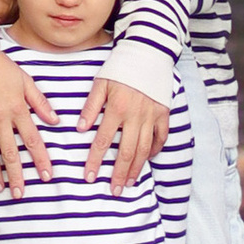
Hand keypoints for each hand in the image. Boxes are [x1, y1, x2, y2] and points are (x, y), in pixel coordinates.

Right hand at [0, 44, 55, 196]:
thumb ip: (40, 103)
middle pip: (9, 153)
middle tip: (20, 193)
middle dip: (16, 175)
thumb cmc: (0, 67)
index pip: (32, 140)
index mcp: (17, 109)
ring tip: (0, 188)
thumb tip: (55, 120)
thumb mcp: (25, 80)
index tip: (46, 175)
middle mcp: (0, 118)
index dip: (40, 159)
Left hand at [84, 78, 169, 194]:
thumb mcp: (101, 82)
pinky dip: (155, 150)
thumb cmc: (121, 67)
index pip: (103, 141)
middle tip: (114, 191)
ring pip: (144, 149)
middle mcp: (136, 116)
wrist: (148, 52)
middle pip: (127, 152)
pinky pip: (161, 137)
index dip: (95, 161)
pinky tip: (148, 159)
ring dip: (136, 169)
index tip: (89, 177)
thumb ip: (90, 106)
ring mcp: (152, 116)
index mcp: (117, 108)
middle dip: (119, 174)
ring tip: (129, 183)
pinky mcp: (164, 113)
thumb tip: (80, 128)